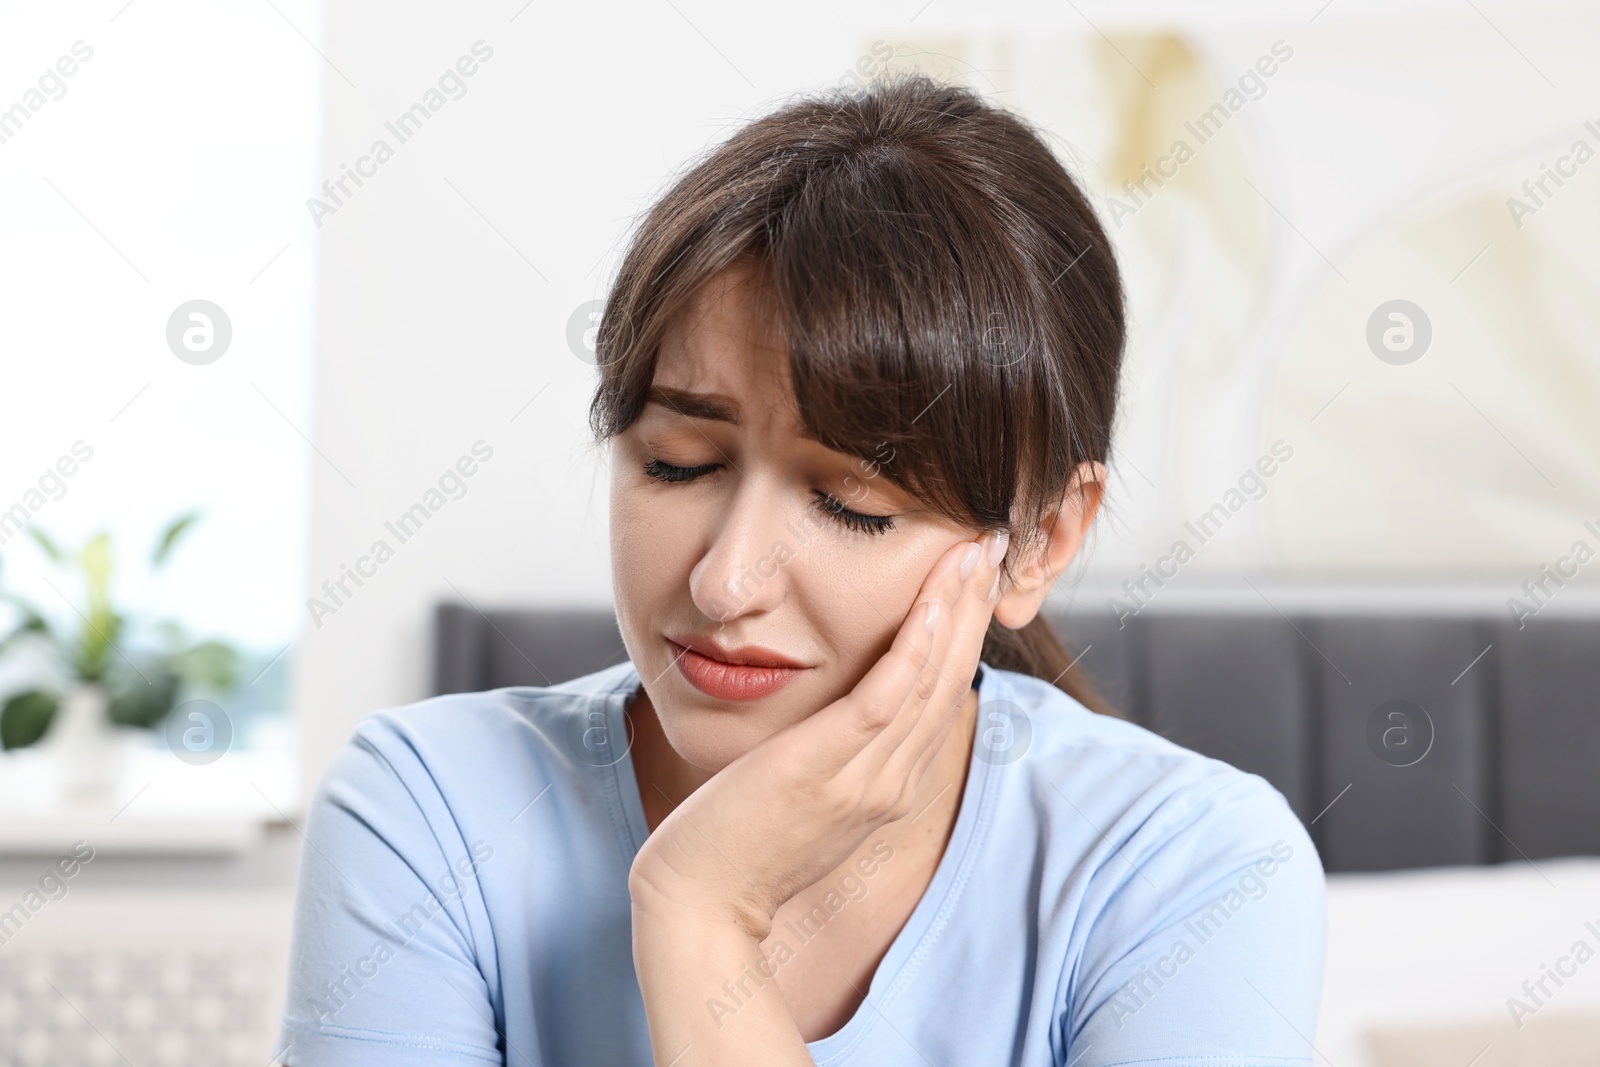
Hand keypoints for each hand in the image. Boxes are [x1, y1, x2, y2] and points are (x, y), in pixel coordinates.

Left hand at [627, 529, 1009, 938]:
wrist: (698, 904)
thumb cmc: (739, 845)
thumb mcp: (806, 793)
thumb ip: (835, 753)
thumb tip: (844, 709)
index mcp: (890, 784)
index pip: (943, 696)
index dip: (965, 631)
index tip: (974, 573)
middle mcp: (890, 782)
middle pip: (950, 681)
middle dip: (974, 607)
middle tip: (993, 542)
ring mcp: (863, 779)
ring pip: (929, 682)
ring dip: (956, 610)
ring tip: (975, 549)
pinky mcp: (825, 769)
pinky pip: (885, 699)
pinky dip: (915, 648)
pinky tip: (930, 602)